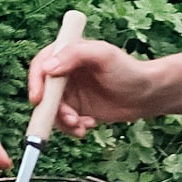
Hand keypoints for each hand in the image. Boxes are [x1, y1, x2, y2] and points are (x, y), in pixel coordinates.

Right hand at [27, 37, 162, 134]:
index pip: (41, 65)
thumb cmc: (128, 70)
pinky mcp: (77, 108)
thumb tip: (47, 67)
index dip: (35, 82)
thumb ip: (75, 54)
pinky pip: (64, 122)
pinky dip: (72, 127)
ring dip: (63, 121)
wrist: (146, 95)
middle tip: (70, 118)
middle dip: (52, 109)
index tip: (38, 99)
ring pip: (52, 110)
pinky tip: (89, 125)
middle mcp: (65, 72)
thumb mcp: (104, 55)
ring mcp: (70, 92)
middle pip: (44, 92)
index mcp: (67, 53)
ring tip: (82, 125)